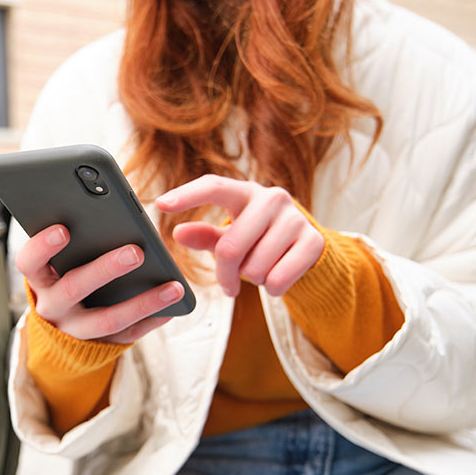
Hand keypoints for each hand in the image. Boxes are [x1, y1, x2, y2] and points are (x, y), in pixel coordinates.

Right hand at [15, 225, 184, 343]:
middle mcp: (52, 304)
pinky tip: (173, 307)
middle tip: (135, 252)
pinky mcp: (99, 343)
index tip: (63, 229)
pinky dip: (151, 320)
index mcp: (40, 277)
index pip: (29, 262)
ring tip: (173, 287)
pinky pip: (127, 334)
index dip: (43, 246)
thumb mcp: (60, 260)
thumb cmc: (66, 273)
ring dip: (142, 302)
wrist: (61, 326)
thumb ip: (75, 238)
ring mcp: (74, 328)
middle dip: (105, 269)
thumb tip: (108, 210)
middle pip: (74, 288)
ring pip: (106, 319)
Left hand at [156, 175, 323, 296]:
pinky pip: (279, 280)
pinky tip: (277, 276)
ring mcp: (296, 218)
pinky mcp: (314, 241)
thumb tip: (178, 233)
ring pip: (256, 268)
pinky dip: (272, 288)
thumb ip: (204, 235)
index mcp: (245, 192)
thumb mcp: (229, 235)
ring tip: (260, 268)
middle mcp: (272, 198)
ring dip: (252, 279)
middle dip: (225, 274)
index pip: (213, 186)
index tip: (161, 204)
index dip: (187, 195)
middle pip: (230, 248)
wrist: (306, 246)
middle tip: (228, 285)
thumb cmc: (257, 238)